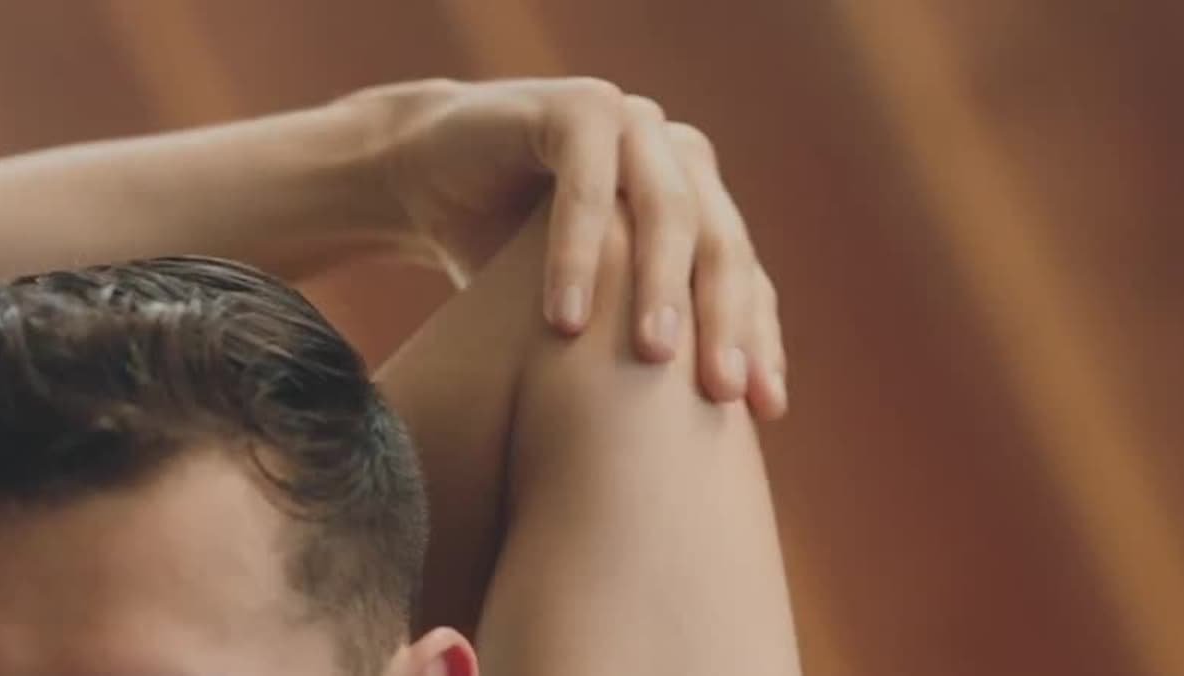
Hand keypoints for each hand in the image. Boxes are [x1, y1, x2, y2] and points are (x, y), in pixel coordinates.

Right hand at [351, 77, 785, 418]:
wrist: (421, 180)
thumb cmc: (504, 258)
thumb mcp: (590, 310)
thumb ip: (640, 347)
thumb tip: (700, 461)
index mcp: (698, 205)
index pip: (745, 278)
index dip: (758, 341)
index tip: (762, 413)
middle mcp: (678, 160)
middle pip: (723, 246)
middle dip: (725, 321)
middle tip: (719, 392)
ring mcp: (634, 125)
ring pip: (668, 209)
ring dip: (661, 284)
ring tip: (652, 355)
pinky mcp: (576, 106)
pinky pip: (588, 182)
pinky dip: (578, 250)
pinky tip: (566, 318)